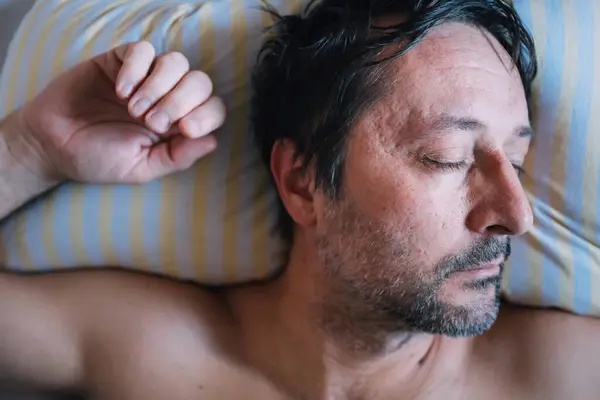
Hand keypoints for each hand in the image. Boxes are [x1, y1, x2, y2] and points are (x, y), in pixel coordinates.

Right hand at [18, 41, 225, 183]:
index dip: (207, 115)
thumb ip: (177, 157)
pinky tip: (120, 90)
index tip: (184, 129)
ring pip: (176, 62)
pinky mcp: (120, 61)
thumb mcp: (142, 168)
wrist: (53, 145)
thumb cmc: (99, 159)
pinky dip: (136, 69)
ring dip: (159, 85)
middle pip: (200, 82)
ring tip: (133, 108)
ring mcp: (146, 78)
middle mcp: (168, 98)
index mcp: (179, 125)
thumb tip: (213, 141)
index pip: (213, 109)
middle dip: (179, 101)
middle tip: (151, 121)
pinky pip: (143, 50)